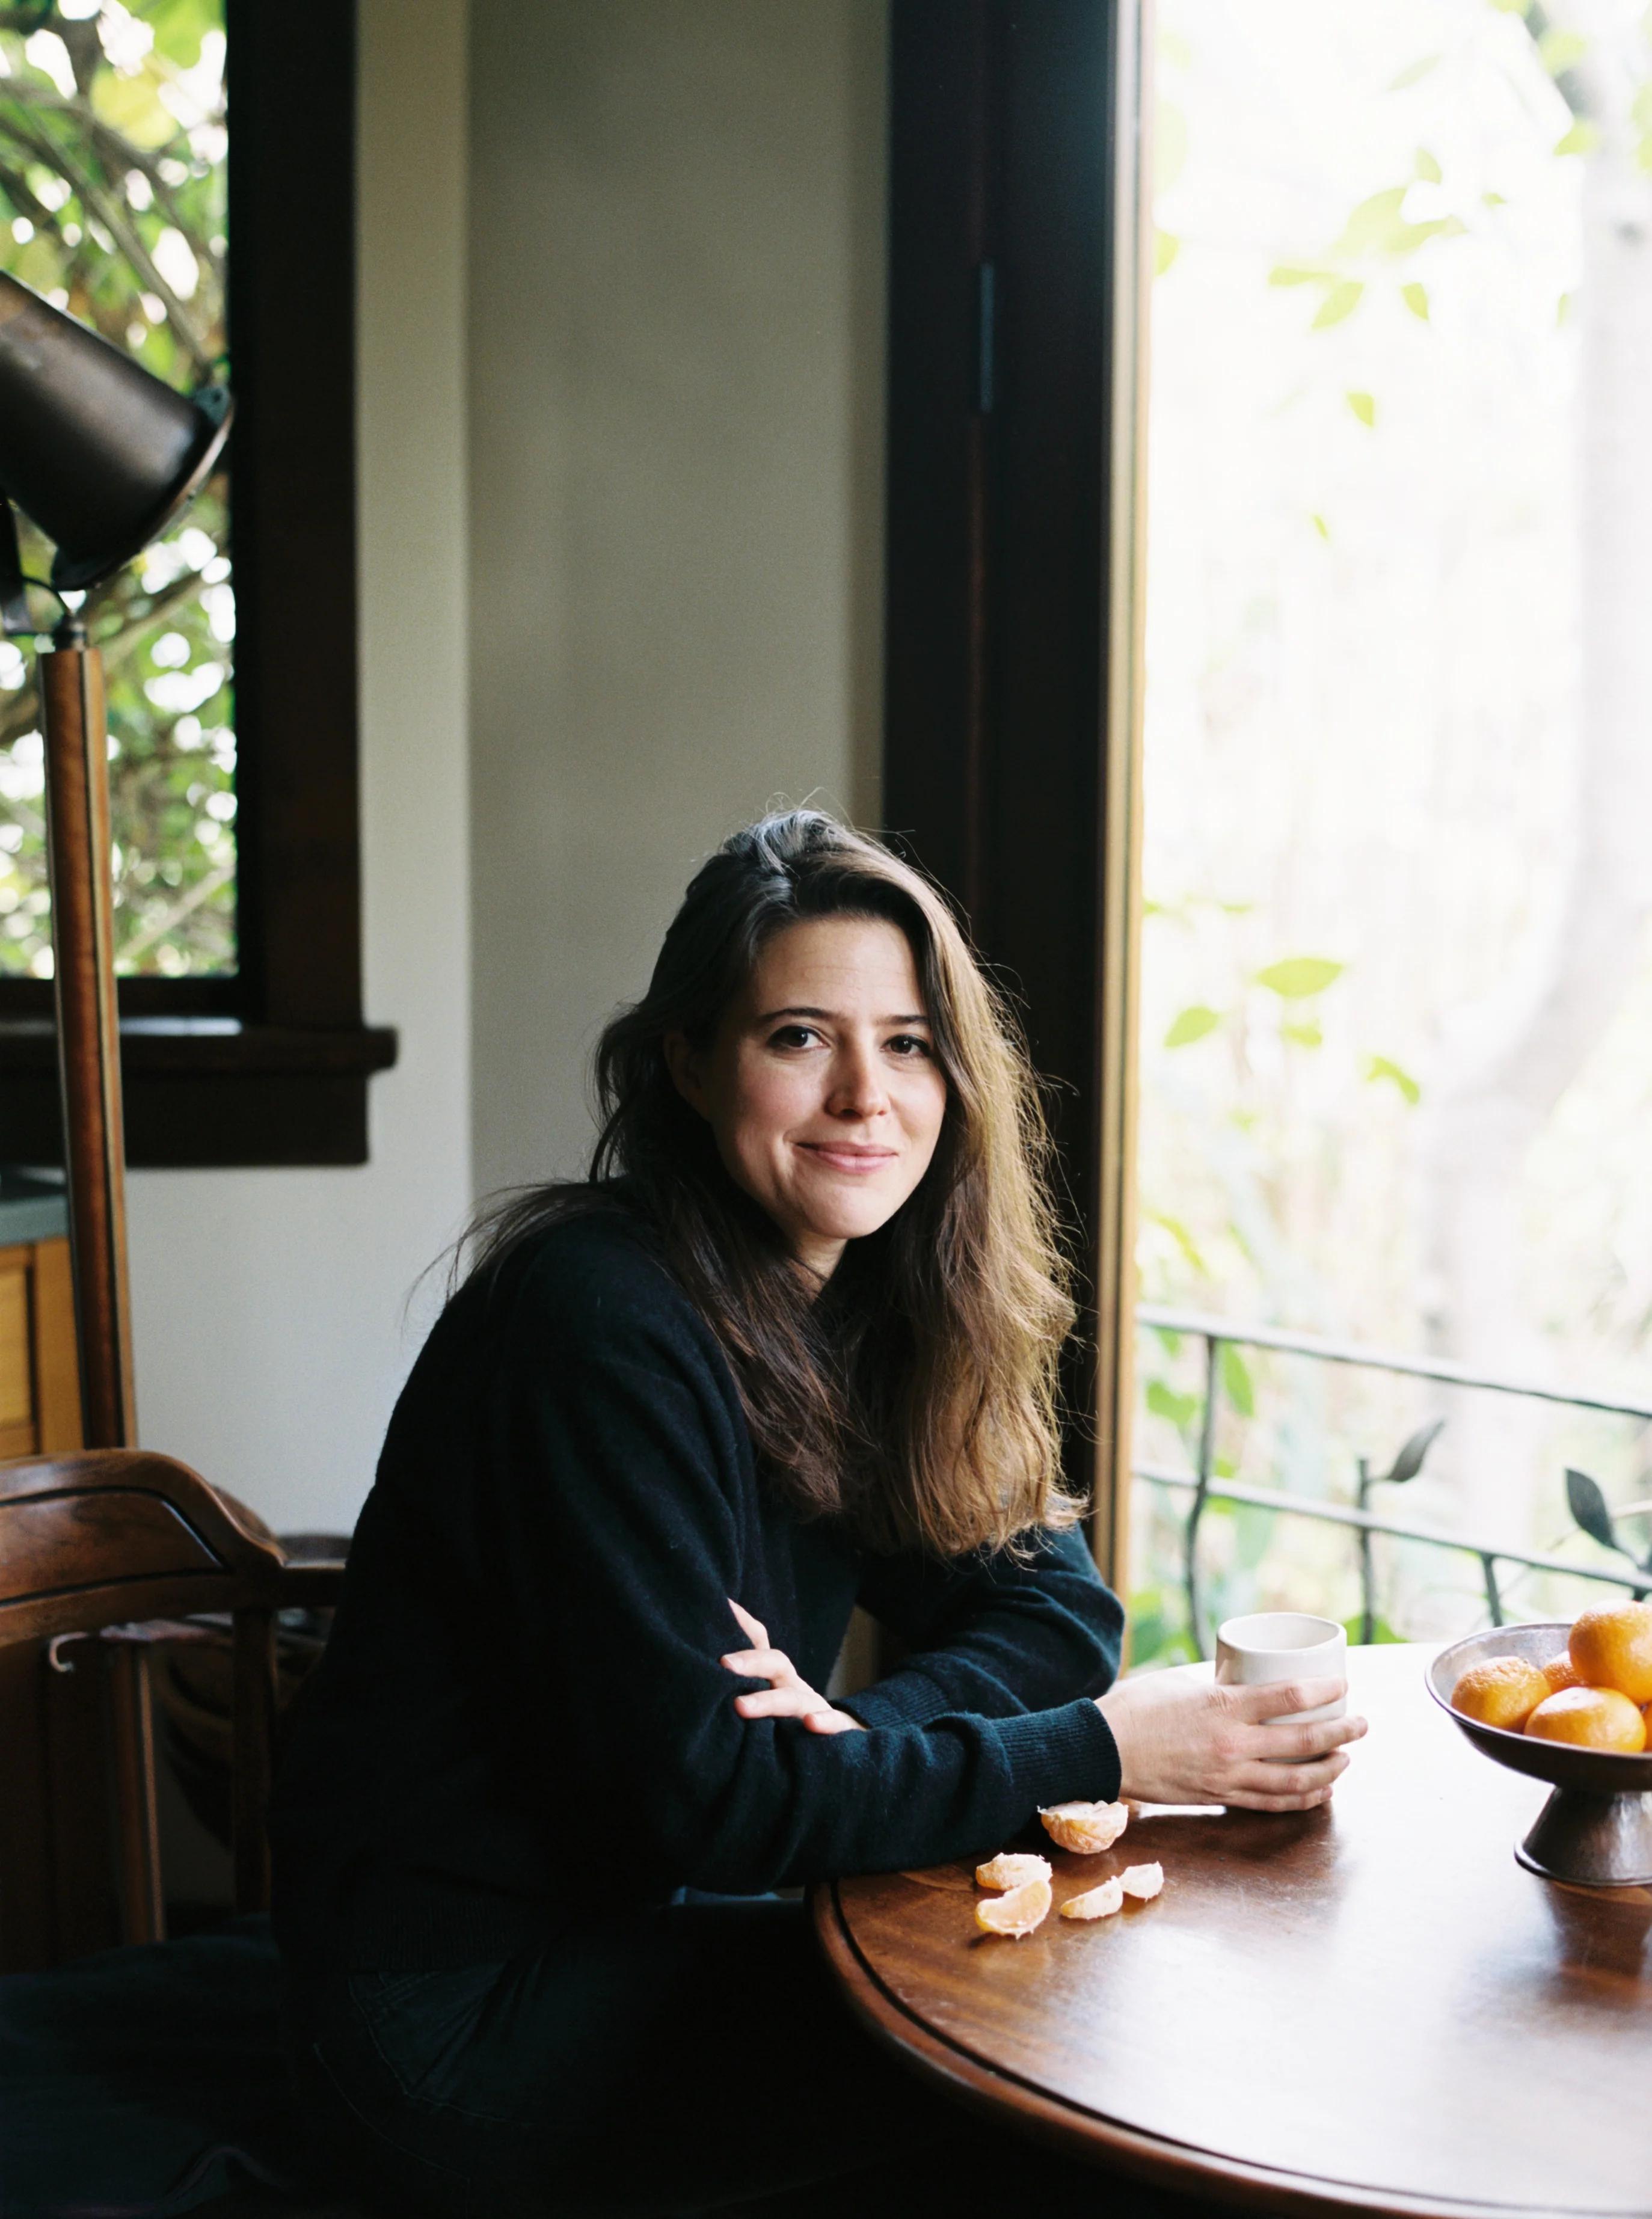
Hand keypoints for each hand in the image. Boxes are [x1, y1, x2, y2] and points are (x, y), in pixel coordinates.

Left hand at [721, 1600, 863, 1735]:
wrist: (837, 1742)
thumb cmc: (784, 1725)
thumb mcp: (759, 1704)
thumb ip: (732, 1691)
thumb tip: (690, 1677)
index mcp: (773, 1677)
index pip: (758, 1644)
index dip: (741, 1624)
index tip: (719, 1607)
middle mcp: (792, 1686)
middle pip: (775, 1663)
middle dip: (751, 1661)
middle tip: (724, 1664)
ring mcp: (813, 1707)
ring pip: (794, 1697)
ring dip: (769, 1701)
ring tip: (741, 1706)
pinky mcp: (837, 1730)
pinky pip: (834, 1724)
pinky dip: (825, 1722)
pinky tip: (811, 1724)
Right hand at [1097, 1673, 1365, 1810]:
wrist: (1101, 1750)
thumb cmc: (1135, 1709)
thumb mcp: (1180, 1684)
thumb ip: (1215, 1689)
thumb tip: (1241, 1688)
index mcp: (1223, 1705)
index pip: (1289, 1697)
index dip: (1324, 1689)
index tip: (1343, 1683)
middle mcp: (1232, 1743)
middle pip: (1303, 1741)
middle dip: (1341, 1732)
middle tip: (1361, 1724)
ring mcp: (1227, 1775)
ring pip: (1294, 1780)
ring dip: (1329, 1770)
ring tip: (1346, 1760)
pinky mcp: (1218, 1796)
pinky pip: (1271, 1803)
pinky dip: (1301, 1799)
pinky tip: (1320, 1792)